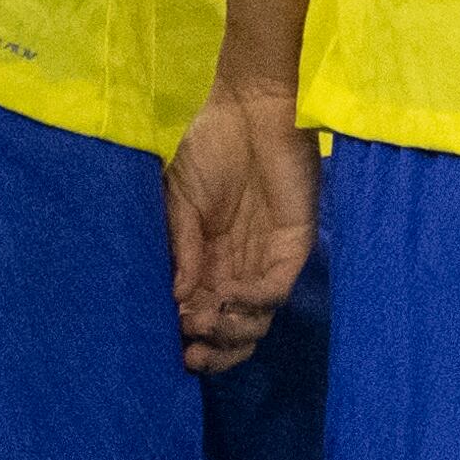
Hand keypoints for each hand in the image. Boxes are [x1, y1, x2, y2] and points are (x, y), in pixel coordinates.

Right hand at [167, 79, 314, 371]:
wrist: (253, 109)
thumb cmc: (211, 146)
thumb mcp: (178, 197)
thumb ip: (181, 246)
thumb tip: (175, 296)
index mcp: (209, 260)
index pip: (202, 311)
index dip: (187, 332)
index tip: (167, 340)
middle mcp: (238, 269)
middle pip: (232, 328)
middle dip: (212, 347)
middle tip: (189, 349)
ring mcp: (266, 261)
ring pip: (256, 320)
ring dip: (230, 330)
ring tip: (203, 321)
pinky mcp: (292, 250)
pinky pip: (275, 291)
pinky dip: (251, 301)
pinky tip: (228, 294)